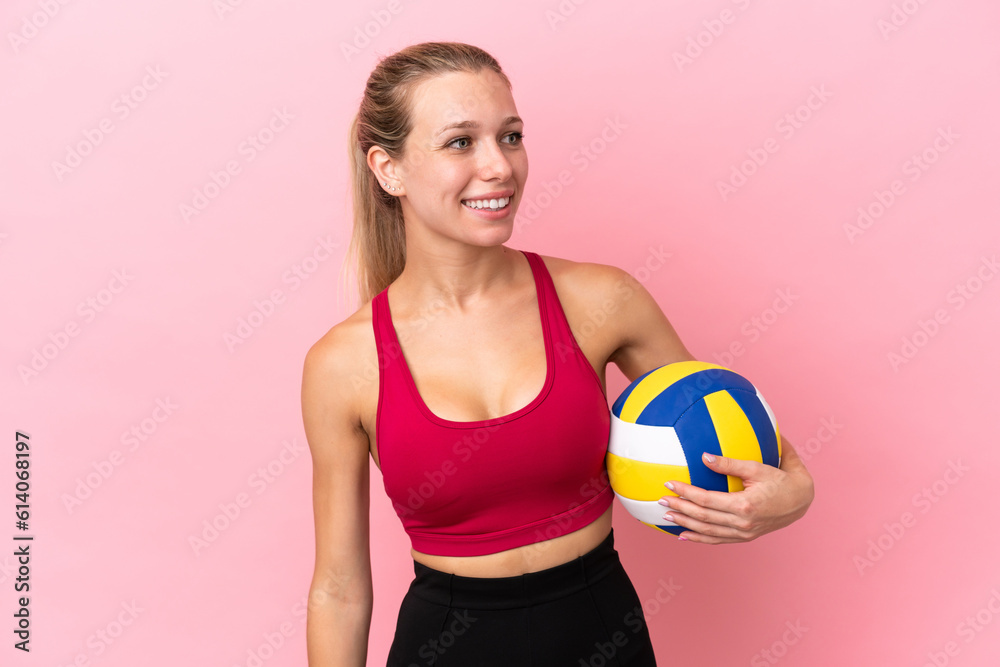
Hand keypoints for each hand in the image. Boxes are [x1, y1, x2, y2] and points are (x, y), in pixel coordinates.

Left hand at [659, 437, 814, 543]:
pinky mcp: (746, 537)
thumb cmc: (782, 478)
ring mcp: (744, 533)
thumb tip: (704, 456)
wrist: (803, 500)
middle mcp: (743, 523)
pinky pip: (719, 540)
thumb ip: (730, 464)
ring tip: (666, 516)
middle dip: (679, 508)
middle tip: (660, 500)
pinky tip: (685, 535)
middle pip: (703, 517)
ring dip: (685, 524)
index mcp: (744, 505)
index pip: (706, 500)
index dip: (685, 492)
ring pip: (708, 531)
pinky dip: (700, 539)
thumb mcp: (758, 467)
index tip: (669, 484)